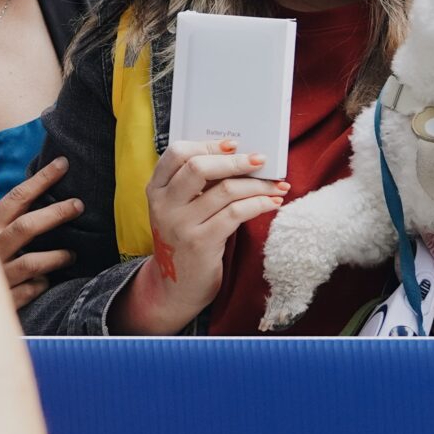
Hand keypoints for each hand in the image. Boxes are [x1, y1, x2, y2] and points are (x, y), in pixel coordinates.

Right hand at [0, 157, 81, 307]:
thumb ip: (4, 218)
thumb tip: (36, 191)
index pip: (16, 198)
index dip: (41, 180)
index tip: (62, 164)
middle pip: (25, 227)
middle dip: (55, 213)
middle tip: (78, 205)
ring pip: (30, 262)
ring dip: (55, 257)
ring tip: (71, 255)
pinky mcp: (2, 299)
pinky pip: (27, 291)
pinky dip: (39, 284)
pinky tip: (45, 281)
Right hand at [124, 139, 286, 331]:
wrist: (175, 288)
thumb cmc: (185, 239)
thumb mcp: (178, 209)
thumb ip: (195, 184)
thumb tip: (239, 157)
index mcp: (156, 189)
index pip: (176, 153)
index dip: (207, 145)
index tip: (233, 145)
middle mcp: (164, 204)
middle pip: (200, 167)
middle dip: (236, 161)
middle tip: (261, 160)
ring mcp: (181, 225)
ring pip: (225, 190)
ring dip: (258, 185)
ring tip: (276, 185)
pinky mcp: (201, 243)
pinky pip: (236, 214)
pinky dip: (259, 204)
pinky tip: (272, 204)